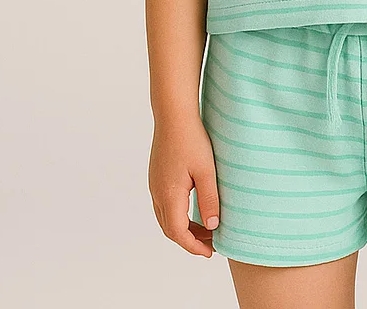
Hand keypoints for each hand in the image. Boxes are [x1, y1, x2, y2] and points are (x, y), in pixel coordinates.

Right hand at [149, 116, 220, 256]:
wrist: (173, 114)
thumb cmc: (192, 139)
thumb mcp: (207, 171)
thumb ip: (209, 200)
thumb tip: (212, 226)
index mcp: (169, 195)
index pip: (178, 233)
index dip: (194, 246)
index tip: (210, 253)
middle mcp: (157, 193)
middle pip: (170, 229)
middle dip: (190, 240)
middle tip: (211, 244)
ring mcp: (155, 184)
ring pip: (166, 218)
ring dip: (184, 228)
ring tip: (205, 229)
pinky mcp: (157, 176)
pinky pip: (165, 205)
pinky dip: (178, 215)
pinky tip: (194, 210)